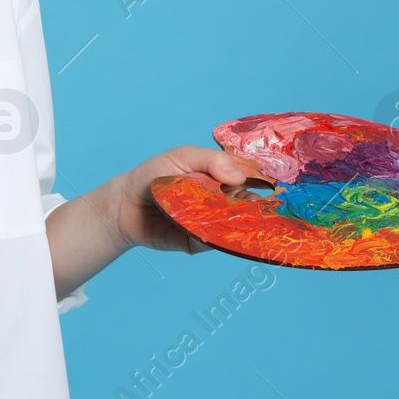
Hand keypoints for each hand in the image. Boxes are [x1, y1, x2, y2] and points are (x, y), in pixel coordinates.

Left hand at [101, 145, 258, 253]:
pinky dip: (220, 238)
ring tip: (246, 216)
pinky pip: (215, 242)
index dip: (262, 181)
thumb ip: (211, 160)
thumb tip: (239, 176)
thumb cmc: (154, 175)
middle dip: (258, 205)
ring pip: (236, 226)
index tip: (273, 183)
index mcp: (220, 178)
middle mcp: (220, 202)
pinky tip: (223, 230)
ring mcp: (211, 223)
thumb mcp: (182, 156)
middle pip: (249, 205)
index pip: (249, 179)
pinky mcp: (199, 242)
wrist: (125, 203)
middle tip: (262, 203)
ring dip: (243, 223)